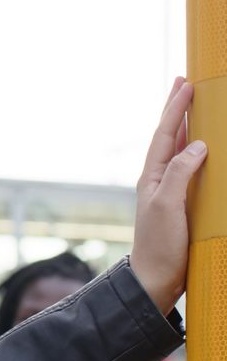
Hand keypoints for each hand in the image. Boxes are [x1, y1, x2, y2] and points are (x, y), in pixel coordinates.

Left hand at [131, 76, 207, 314]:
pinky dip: (200, 152)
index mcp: (153, 176)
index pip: (165, 135)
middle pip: (171, 137)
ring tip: (196, 104)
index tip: (186, 83)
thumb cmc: (159, 244)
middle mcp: (160, 179)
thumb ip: (181, 173)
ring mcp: (172, 191)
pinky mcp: (185, 204)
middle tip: (186, 82)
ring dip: (189, 126)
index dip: (175, 108)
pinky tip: (208, 146)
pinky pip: (194, 170)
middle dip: (178, 109)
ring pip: (182, 150)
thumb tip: (198, 143)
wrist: (158, 279)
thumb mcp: (168, 206)